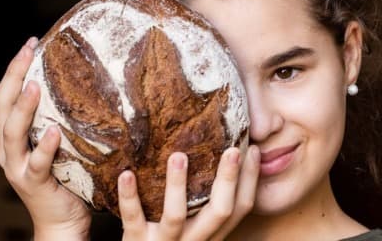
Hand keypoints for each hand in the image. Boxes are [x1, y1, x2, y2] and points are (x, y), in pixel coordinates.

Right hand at [0, 37, 91, 240]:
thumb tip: (84, 85)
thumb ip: (61, 118)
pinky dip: (44, 147)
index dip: (15, 69)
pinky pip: (38, 163)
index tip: (31, 42)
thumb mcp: (59, 142)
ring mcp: (20, 167)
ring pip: (12, 133)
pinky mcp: (35, 183)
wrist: (62, 220)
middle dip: (13, 76)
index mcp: (16, 135)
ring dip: (22, 108)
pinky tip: (54, 131)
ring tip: (34, 85)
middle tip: (28, 50)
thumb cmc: (65, 176)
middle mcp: (11, 149)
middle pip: (2, 107)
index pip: (8, 95)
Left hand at [118, 145, 259, 240]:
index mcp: (211, 234)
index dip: (250, 181)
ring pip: (176, 216)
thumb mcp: (196, 228)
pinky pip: (133, 219)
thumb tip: (215, 159)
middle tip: (233, 149)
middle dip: (229, 180)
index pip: (240, 209)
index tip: (254, 150)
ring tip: (178, 156)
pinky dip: (129, 197)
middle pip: (219, 212)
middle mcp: (195, 240)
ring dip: (177, 185)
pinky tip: (127, 174)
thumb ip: (205, 203)